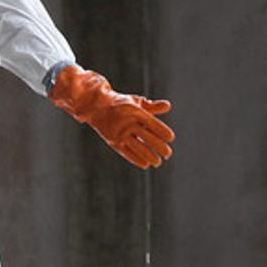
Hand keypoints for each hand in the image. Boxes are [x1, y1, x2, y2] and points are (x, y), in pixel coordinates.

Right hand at [49, 65, 174, 168]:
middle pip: (149, 138)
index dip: (164, 133)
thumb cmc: (121, 104)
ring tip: (158, 162)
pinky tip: (146, 164)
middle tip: (168, 154)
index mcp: (136, 112)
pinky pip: (127, 153)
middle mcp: (128, 123)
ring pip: (139, 148)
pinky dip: (137, 160)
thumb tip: (168, 106)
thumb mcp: (136, 102)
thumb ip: (152, 106)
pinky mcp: (113, 142)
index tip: (170, 138)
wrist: (96, 107)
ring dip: (151, 157)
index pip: (154, 125)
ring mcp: (120, 133)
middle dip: (161, 148)